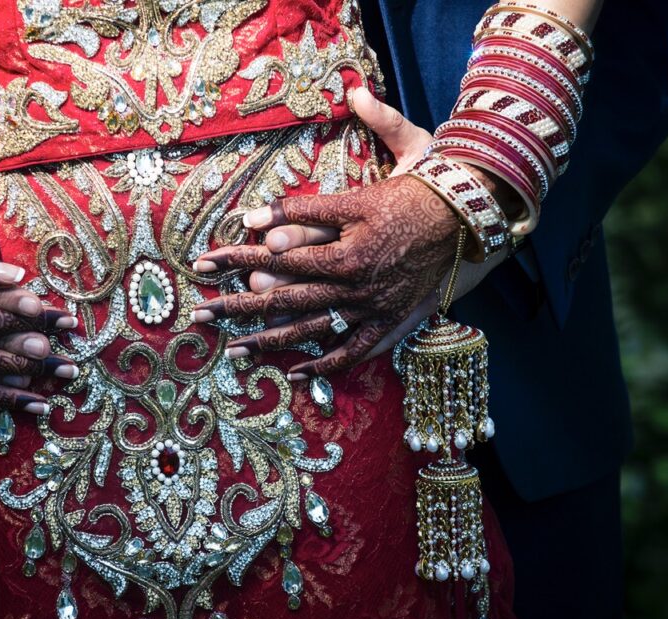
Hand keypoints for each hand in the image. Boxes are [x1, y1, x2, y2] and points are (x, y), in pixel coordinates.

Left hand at [192, 88, 502, 378]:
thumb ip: (302, 209)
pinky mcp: (390, 324)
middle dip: (239, 308)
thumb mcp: (356, 197)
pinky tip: (297, 371)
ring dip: (270, 343)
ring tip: (233, 351)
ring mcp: (372, 312)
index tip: (204, 264)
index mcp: (344, 255)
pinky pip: (354, 351)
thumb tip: (252, 219)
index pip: (275, 259)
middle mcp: (354, 290)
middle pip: (285, 302)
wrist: (466, 221)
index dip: (237, 259)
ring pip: (312, 332)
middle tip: (201, 317)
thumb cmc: (411, 198)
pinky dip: (326, 364)